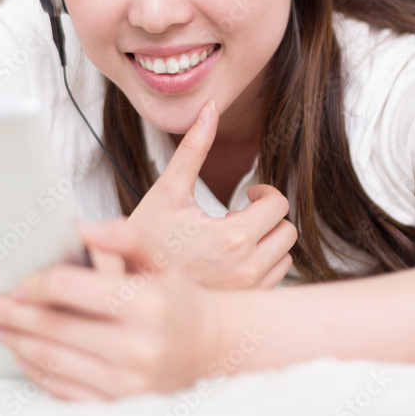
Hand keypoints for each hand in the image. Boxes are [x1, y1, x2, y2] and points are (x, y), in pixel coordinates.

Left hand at [0, 218, 223, 400]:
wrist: (210, 349)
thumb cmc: (176, 297)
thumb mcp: (161, 260)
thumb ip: (126, 237)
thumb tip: (83, 228)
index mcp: (146, 303)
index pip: (69, 289)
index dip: (36, 284)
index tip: (17, 283)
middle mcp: (138, 347)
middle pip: (53, 326)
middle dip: (13, 315)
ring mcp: (128, 382)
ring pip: (52, 360)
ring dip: (17, 342)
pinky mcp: (120, 404)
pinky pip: (64, 389)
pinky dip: (36, 371)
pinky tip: (23, 354)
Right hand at [127, 99, 296, 288]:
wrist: (127, 287)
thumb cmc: (144, 240)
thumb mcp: (167, 191)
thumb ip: (193, 149)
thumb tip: (209, 110)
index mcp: (233, 238)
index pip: (278, 206)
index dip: (264, 194)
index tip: (247, 195)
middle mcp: (247, 269)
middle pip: (288, 232)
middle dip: (267, 218)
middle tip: (240, 213)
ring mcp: (246, 292)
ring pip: (284, 259)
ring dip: (267, 243)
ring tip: (233, 238)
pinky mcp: (242, 306)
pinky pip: (272, 282)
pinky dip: (260, 266)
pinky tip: (230, 260)